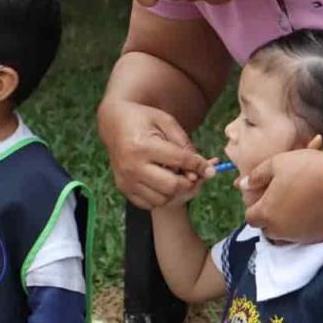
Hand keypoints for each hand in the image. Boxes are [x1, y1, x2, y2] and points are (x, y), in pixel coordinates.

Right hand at [97, 98, 212, 209]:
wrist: (113, 122)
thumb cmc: (142, 119)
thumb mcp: (166, 121)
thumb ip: (184, 144)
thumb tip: (204, 169)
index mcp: (143, 147)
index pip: (180, 161)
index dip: (200, 165)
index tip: (209, 168)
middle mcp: (132, 166)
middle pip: (172, 186)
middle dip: (188, 182)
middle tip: (191, 174)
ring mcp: (126, 179)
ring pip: (162, 199)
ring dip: (174, 191)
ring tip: (175, 176)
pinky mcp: (123, 187)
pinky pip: (149, 203)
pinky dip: (160, 196)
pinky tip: (161, 182)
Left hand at [243, 149, 322, 242]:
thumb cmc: (306, 168)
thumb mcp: (275, 164)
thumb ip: (256, 177)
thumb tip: (242, 185)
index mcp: (267, 213)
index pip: (251, 218)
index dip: (255, 207)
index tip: (264, 197)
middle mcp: (281, 230)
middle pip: (267, 229)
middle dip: (268, 218)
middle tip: (278, 201)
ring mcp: (301, 236)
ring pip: (285, 236)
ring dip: (285, 225)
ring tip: (293, 206)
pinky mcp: (319, 237)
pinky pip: (304, 236)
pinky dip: (303, 227)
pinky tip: (309, 211)